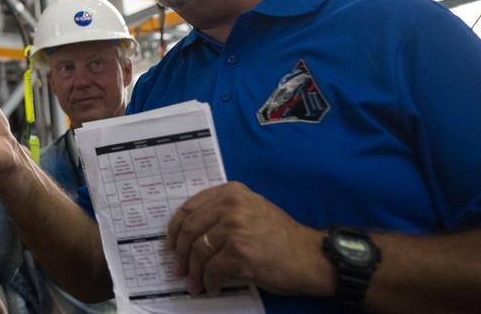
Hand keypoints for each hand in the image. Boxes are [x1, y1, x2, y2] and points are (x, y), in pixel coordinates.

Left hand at [165, 182, 334, 297]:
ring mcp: (235, 228)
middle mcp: (231, 206)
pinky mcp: (240, 253)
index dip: (175, 228)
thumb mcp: (252, 209)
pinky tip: (212, 287)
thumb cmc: (280, 237)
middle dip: (179, 252)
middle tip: (178, 268)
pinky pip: (212, 270)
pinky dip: (209, 281)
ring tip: (194, 284)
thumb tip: (190, 231)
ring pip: (198, 252)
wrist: (310, 256)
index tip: (170, 243)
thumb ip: (223, 211)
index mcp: (231, 193)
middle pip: (189, 229)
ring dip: (193, 272)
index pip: (189, 208)